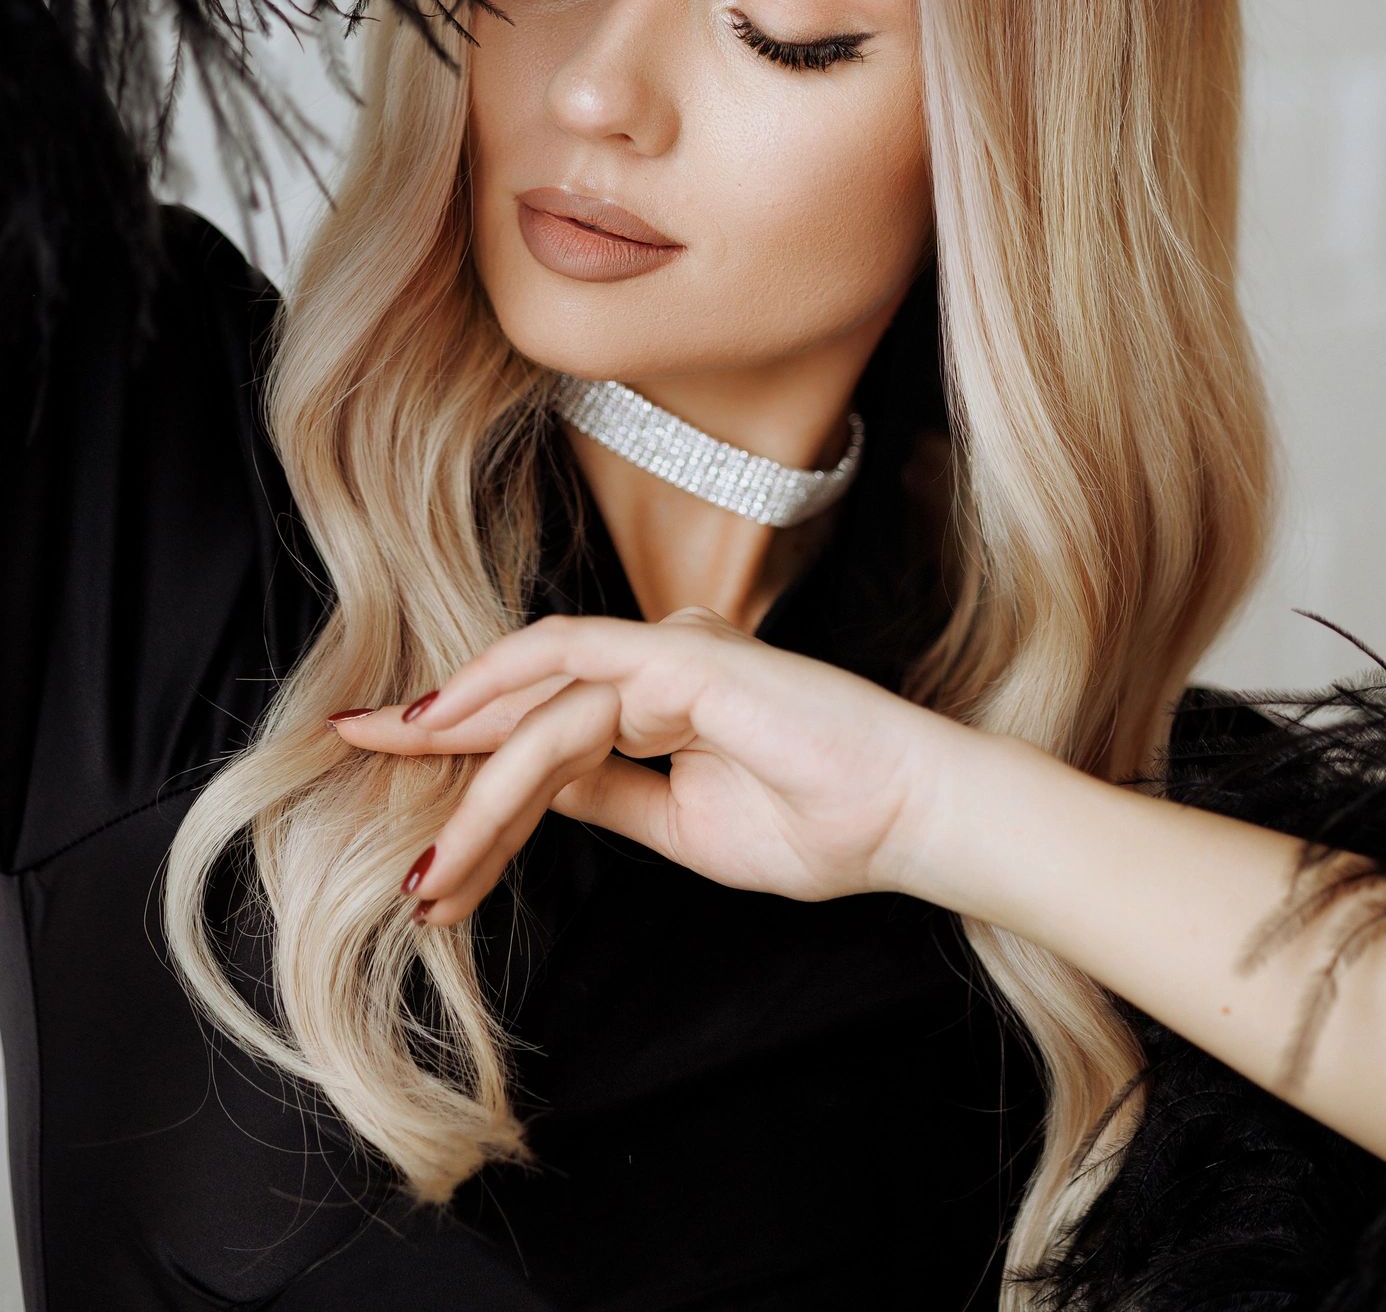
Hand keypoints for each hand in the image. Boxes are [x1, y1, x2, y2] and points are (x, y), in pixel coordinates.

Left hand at [327, 605, 974, 927]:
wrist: (907, 819)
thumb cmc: (820, 824)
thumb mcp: (682, 826)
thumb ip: (606, 797)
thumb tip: (532, 795)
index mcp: (656, 700)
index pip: (540, 727)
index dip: (462, 757)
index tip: (394, 799)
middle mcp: (653, 665)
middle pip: (519, 703)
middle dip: (429, 737)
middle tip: (344, 759)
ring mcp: (667, 653)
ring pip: (537, 709)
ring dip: (472, 783)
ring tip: (427, 866)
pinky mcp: (683, 655)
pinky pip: (574, 672)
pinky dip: (504, 704)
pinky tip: (449, 736)